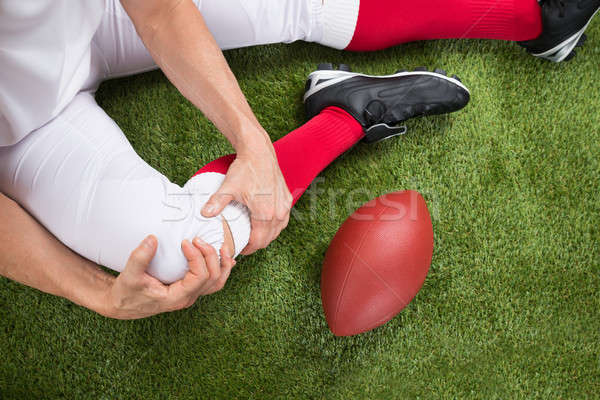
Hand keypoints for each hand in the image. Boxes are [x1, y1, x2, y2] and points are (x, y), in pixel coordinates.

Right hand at [103, 235, 235, 319]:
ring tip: (223, 247)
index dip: (197, 257)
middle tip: (198, 239)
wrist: (123, 304)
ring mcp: (190, 295)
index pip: (199, 278)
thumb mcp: (130, 276)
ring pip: (217, 283)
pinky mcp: (189, 289)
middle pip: (213, 278)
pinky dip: (221, 270)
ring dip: (223, 264)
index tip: (185, 242)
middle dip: (210, 256)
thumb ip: (140, 258)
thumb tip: (153, 238)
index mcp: (176, 298)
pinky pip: (212, 282)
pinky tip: (225, 259)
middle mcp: (187, 298)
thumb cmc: (126, 292)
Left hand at [202, 149, 292, 254]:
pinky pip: (283, 220)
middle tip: (244, 244)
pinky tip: (265, 223)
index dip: (248, 249)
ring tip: (253, 235)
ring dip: (266, 236)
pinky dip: (274, 225)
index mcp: (265, 213)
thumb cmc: (246, 169)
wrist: (259, 152)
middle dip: (257, 244)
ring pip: (277, 231)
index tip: (240, 249)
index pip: (258, 242)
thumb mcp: (228, 187)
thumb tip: (204, 214)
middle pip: (269, 239)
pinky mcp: (287, 199)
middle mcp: (278, 212)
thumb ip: (216, 202)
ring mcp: (285, 206)